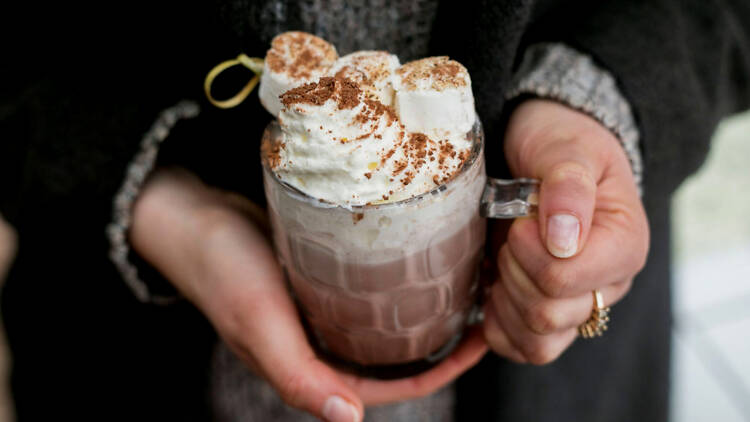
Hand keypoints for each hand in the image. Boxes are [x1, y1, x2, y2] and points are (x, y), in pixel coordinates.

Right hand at [130, 168, 486, 420]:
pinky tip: (420, 257)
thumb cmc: (221, 269)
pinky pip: (368, 289)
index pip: (392, 384)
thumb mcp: (258, 322)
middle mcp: (322, 343)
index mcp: (313, 368)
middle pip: (396, 354)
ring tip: (463, 280)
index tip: (481, 340)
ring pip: (385, 321)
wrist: (189, 217)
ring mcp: (322, 311)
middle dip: (442, 339)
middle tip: (483, 305)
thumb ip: (298, 375)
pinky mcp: (319, 279)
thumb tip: (348, 419)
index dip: (440, 371)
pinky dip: (397, 281)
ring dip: (424, 308)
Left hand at [483, 99, 648, 363]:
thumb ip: (568, 187)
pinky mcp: (550, 320)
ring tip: (506, 258)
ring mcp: (579, 308)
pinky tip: (495, 287)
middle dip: (513, 271)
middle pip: (547, 316)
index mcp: (623, 247)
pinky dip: (498, 325)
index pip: (563, 280)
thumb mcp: (567, 148)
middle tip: (512, 233)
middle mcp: (607, 286)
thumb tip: (564, 239)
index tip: (521, 219)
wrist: (549, 152)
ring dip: (505, 301)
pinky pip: (521, 349)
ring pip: (536, 343)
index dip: (527, 251)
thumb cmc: (562, 145)